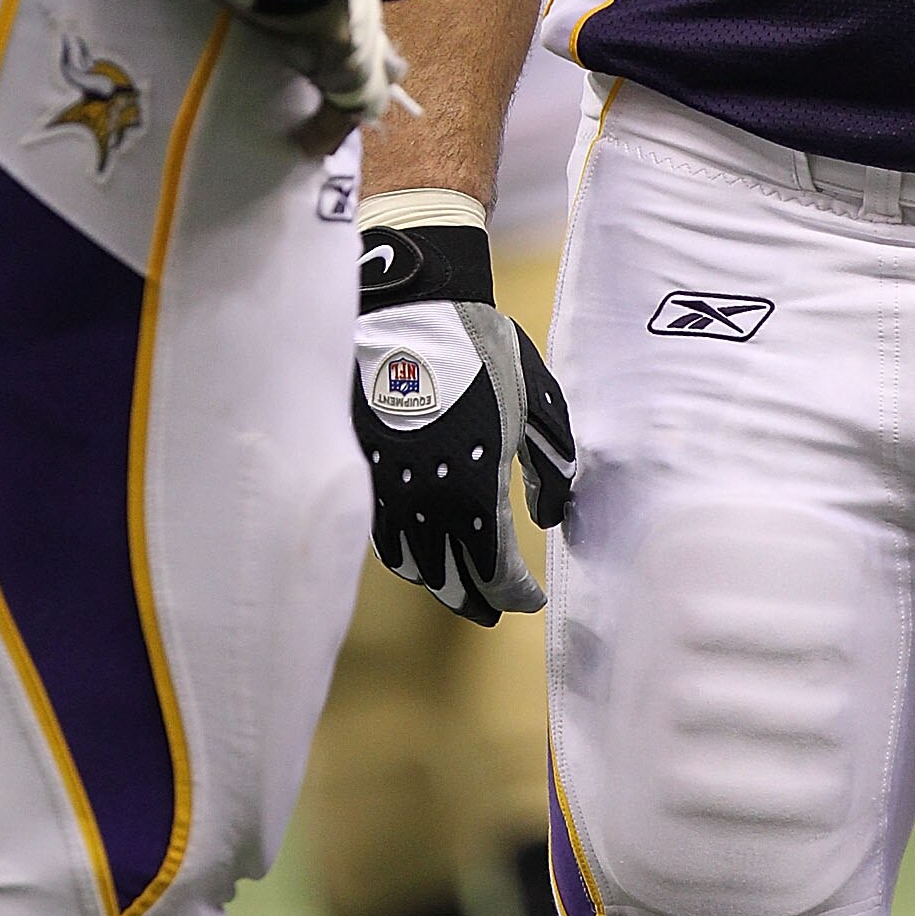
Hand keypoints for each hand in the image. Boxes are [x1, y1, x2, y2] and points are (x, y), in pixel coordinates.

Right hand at [353, 196, 575, 625]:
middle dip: (474, 598)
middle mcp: (425, 501)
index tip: (531, 601)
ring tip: (459, 586)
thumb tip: (553, 515)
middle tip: (492, 609)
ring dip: (437, 581)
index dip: (515, 593)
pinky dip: (405, 553)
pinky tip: (420, 549)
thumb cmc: (480, 347)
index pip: (495, 569)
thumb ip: (551, 463)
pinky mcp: (361, 469)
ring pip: (410, 562)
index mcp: (473, 488)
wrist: (409, 306)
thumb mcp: (537, 399)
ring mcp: (387, 488)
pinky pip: (383, 532)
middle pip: (448, 578)